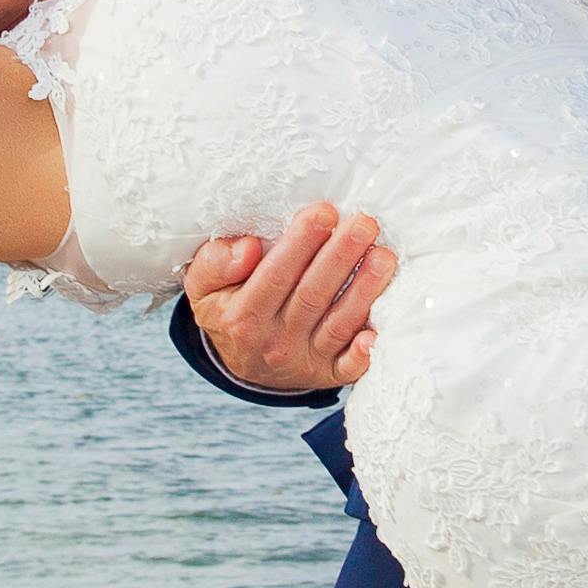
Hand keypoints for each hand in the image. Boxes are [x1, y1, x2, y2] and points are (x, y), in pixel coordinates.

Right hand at [183, 204, 391, 395]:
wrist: (242, 364)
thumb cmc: (228, 309)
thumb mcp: (204, 287)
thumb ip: (215, 263)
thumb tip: (248, 248)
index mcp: (242, 316)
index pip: (276, 275)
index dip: (301, 244)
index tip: (323, 212)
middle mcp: (274, 341)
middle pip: (313, 295)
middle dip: (341, 257)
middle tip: (364, 223)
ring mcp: (303, 360)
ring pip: (337, 324)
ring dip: (364, 290)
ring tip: (384, 256)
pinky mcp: (327, 375)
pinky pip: (347, 369)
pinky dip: (363, 355)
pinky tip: (376, 333)